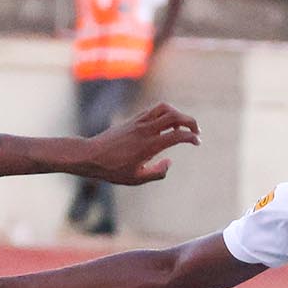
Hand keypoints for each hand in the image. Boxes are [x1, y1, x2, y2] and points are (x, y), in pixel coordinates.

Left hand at [81, 103, 199, 185]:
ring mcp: (139, 122)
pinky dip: (165, 113)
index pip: (177, 135)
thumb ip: (157, 173)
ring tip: (181, 127)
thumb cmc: (112, 170)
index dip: (191, 137)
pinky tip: (165, 124)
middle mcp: (145, 130)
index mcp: (149, 145)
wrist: (90, 156)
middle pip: (175, 116)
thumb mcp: (136, 179)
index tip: (197, 143)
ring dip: (178, 114)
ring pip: (164, 108)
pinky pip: (154, 110)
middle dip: (190, 121)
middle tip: (196, 132)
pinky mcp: (133, 119)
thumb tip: (170, 161)